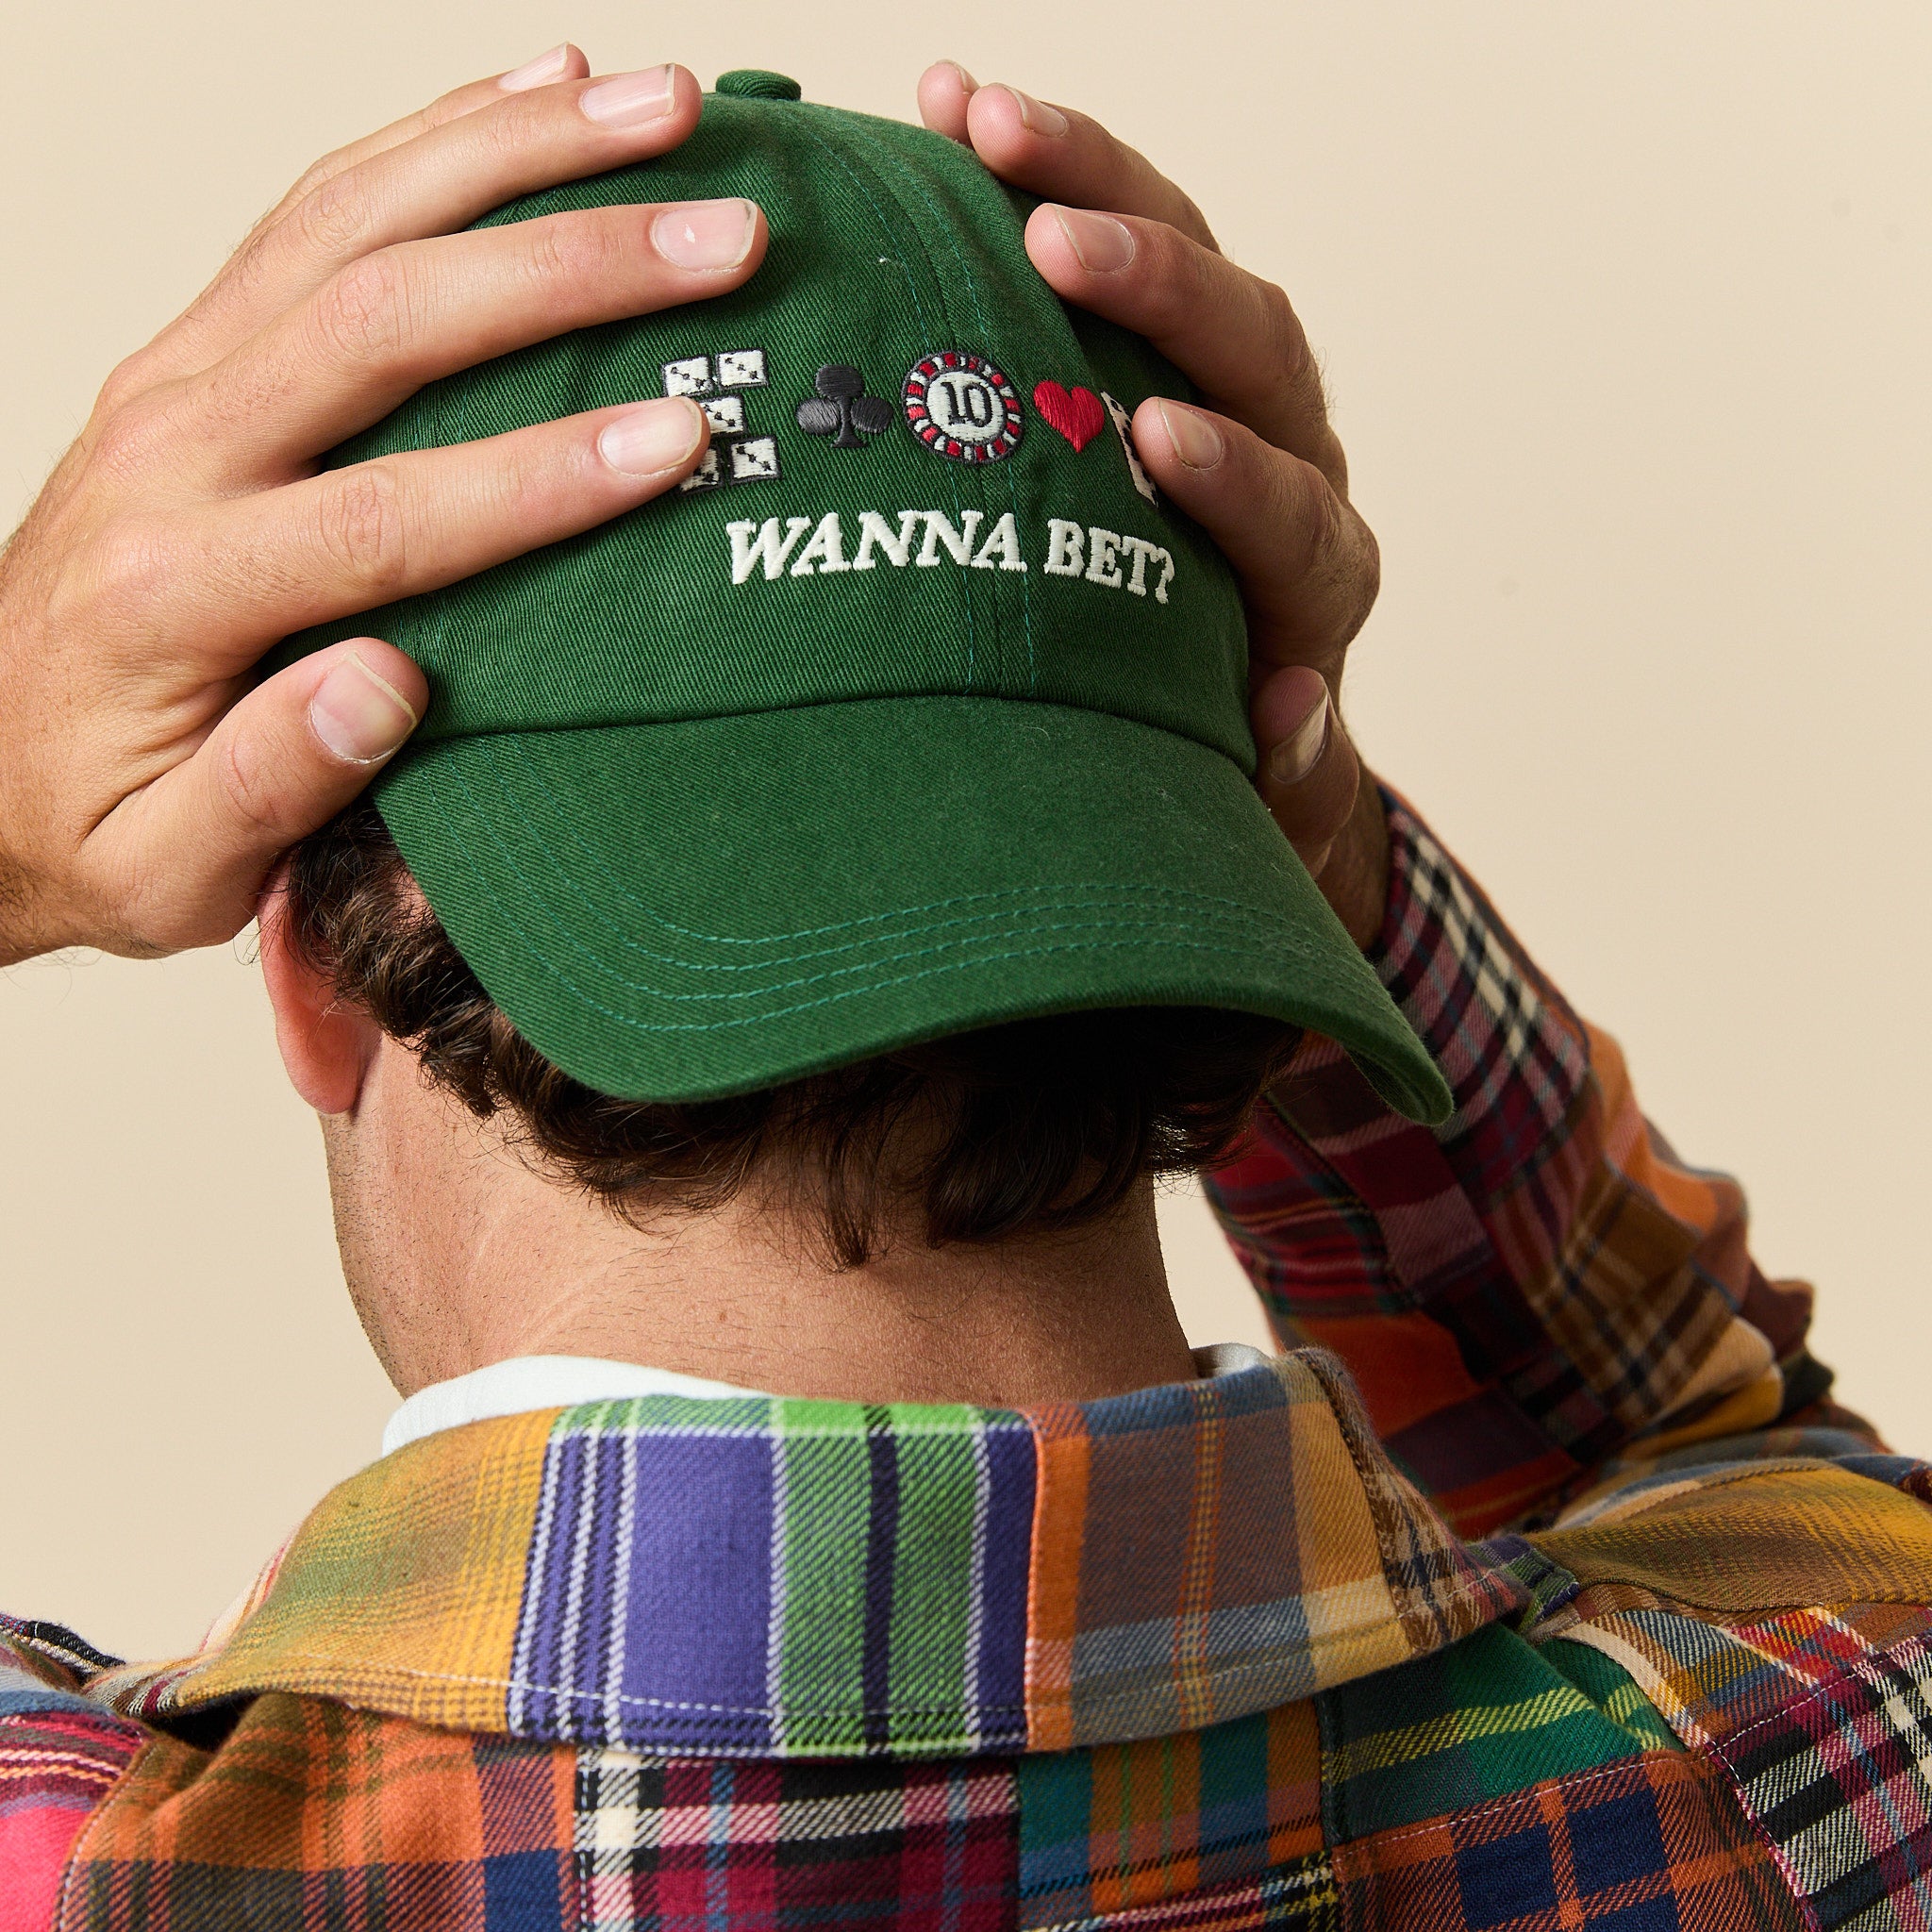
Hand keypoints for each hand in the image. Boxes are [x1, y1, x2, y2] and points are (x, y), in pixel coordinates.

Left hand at [0, 47, 764, 966]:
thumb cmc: (90, 818)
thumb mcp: (161, 869)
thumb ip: (266, 788)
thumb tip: (387, 685)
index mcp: (177, 590)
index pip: (387, 516)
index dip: (542, 477)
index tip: (678, 440)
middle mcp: (173, 447)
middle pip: (383, 314)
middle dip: (570, 265)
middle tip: (719, 237)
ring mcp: (182, 373)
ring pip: (355, 218)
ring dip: (516, 151)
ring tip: (661, 111)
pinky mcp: (201, 343)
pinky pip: (321, 207)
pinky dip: (434, 138)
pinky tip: (536, 93)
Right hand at [919, 67, 1388, 944]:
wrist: (1233, 691)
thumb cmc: (1219, 738)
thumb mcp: (1247, 777)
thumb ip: (1272, 759)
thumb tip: (1288, 705)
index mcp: (1314, 567)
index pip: (1292, 504)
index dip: (1233, 469)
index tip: (1155, 438)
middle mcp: (1288, 453)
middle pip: (1253, 339)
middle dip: (1157, 279)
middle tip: (1050, 233)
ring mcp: (1229, 383)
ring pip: (1190, 253)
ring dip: (1090, 176)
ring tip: (972, 117)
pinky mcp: (1166, 341)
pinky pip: (1126, 233)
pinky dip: (1049, 172)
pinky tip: (952, 116)